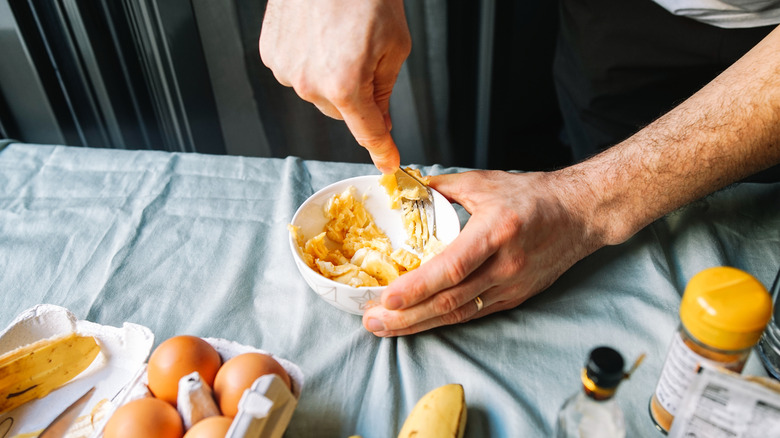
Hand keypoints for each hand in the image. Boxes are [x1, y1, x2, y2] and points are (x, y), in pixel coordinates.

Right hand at [259, 0, 410, 173]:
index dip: (381, 150)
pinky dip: (310, 61)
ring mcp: (286, 70)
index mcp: (345, 86)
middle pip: (341, 111)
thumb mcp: (394, 46)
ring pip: (317, 92)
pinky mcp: (271, 54)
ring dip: (331, 76)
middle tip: (365, 59)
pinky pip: (297, 72)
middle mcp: (310, 85)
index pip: (367, 132)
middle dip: (356, 95)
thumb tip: (378, 122)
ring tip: (340, 38)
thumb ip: (384, 92)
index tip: (387, 163)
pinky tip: (319, 35)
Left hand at [361, 170, 605, 335]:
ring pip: (460, 314)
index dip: (417, 288)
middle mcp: (504, 265)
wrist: (580, 214)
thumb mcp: (486, 181)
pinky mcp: (515, 297)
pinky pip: (475, 314)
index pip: (451, 268)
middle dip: (407, 317)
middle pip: (450, 301)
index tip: (387, 299)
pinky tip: (420, 323)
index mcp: (495, 232)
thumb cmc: (534, 196)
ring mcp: (512, 286)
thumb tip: (408, 186)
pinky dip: (444, 320)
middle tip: (372, 322)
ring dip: (420, 324)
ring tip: (387, 328)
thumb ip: (443, 186)